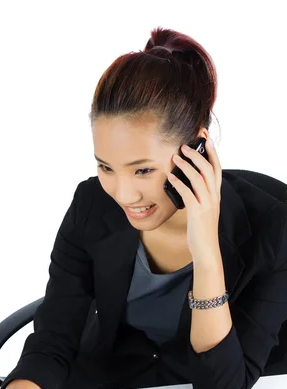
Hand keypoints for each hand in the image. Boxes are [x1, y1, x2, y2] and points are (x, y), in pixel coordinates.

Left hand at [167, 138, 222, 261]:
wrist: (206, 249)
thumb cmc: (202, 230)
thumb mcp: (204, 209)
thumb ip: (199, 195)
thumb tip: (187, 182)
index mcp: (216, 195)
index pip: (218, 168)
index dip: (213, 152)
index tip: (206, 139)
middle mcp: (214, 197)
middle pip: (209, 169)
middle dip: (198, 154)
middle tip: (185, 145)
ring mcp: (207, 204)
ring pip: (199, 178)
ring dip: (186, 165)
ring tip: (175, 157)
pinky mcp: (197, 213)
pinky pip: (188, 193)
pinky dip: (179, 183)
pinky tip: (170, 177)